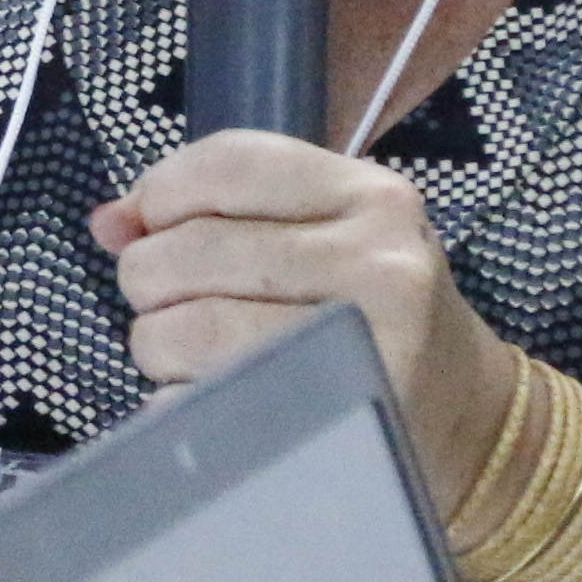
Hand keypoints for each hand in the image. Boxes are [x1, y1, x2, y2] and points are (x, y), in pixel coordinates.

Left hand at [92, 132, 514, 498]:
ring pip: (187, 329)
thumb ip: (216, 212)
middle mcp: (376, 258)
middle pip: (191, 250)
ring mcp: (362, 342)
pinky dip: (179, 402)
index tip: (150, 225)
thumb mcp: (319, 236)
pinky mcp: (333, 416)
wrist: (471, 417)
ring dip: (157, 345)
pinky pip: (204, 403)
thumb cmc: (374, 314)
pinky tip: (209, 397)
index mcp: (369, 195)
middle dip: (149, 280)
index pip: (228, 164)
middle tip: (167, 301)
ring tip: (188, 352)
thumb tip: (110, 221)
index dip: (161, 192)